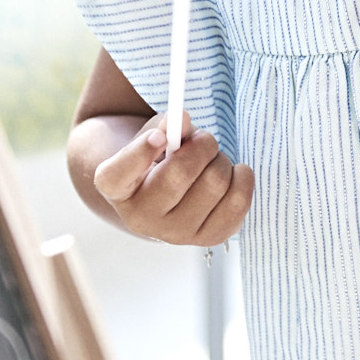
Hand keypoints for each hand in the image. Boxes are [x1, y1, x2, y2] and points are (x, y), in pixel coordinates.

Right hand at [90, 111, 253, 246]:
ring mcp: (173, 234)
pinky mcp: (207, 239)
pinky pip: (238, 204)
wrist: (168, 196)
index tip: (160, 135)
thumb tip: (182, 120)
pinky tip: (232, 175)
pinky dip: (242, 180)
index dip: (140, 152)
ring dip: (222, 161)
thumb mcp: (153, 136)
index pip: (117, 175)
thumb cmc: (158, 159)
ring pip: (214, 184)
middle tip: (205, 139)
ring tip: (214, 160)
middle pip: (179, 175)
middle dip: (202, 145)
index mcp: (117, 188)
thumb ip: (165, 126)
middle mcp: (140, 218)